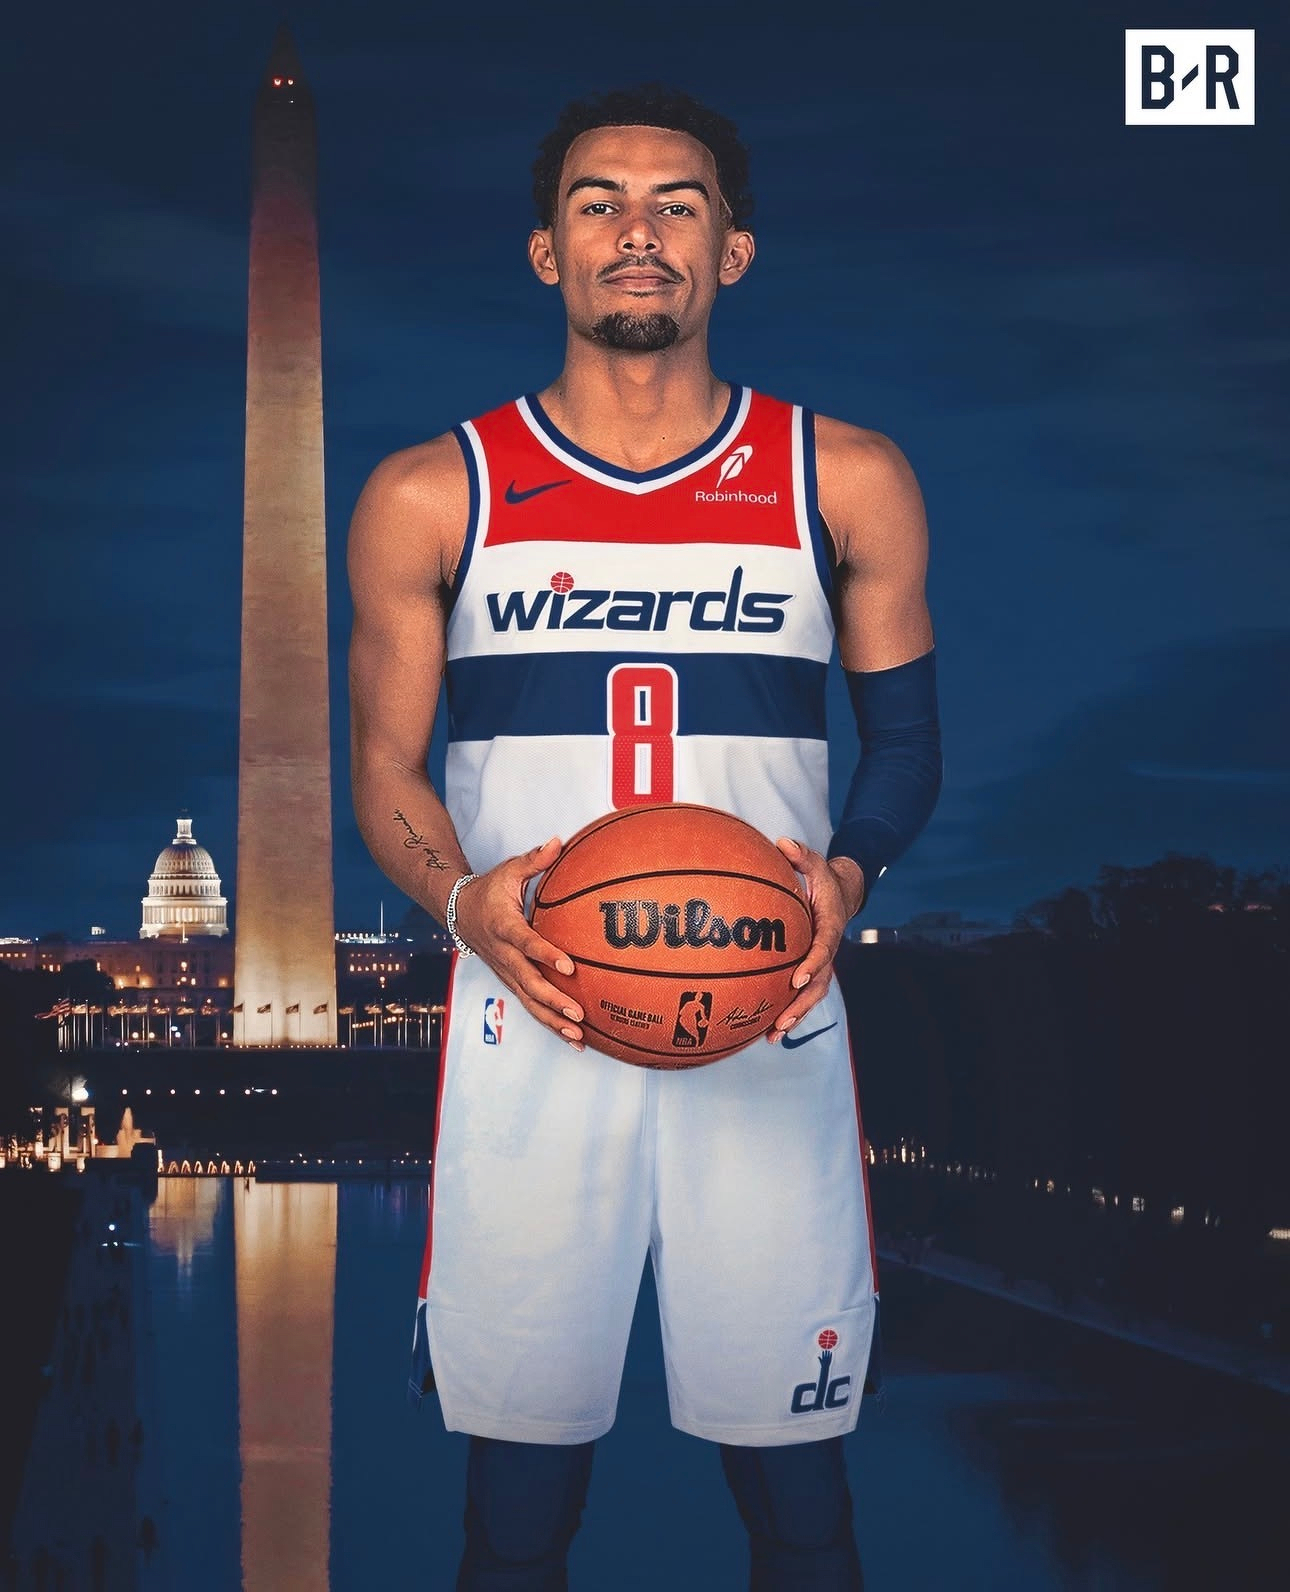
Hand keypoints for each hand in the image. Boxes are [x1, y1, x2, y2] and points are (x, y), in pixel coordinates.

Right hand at [450, 836, 584, 1046]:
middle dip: (552, 1000)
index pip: (526, 943)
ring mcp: (504, 971)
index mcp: (504, 926)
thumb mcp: (508, 871)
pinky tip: (572, 1038)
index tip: (569, 966)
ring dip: (552, 1021)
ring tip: (578, 1037)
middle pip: (527, 983)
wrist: (456, 911)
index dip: (546, 955)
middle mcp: (503, 955)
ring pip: (528, 1001)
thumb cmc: (489, 889)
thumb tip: (558, 841)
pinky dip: (549, 1021)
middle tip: (578, 1013)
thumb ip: (534, 860)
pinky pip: (528, 1004)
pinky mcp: (508, 980)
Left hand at [768, 839, 863, 1041]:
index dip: (812, 965)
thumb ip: (801, 855)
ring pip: (810, 995)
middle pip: (818, 984)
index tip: (795, 978)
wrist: (842, 895)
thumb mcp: (816, 864)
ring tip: (772, 1036)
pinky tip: (766, 1029)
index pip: (823, 949)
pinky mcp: (811, 970)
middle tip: (782, 1021)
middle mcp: (828, 951)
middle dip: (801, 1005)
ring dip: (794, 1016)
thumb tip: (782, 842)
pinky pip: (800, 994)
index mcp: (829, 927)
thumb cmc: (823, 880)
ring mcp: (820, 964)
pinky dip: (787, 1011)